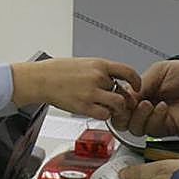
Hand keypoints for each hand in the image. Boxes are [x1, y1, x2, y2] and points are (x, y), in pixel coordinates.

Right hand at [10, 57, 140, 119]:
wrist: (41, 79)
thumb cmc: (58, 71)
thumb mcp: (83, 63)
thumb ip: (100, 71)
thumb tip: (113, 79)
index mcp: (98, 64)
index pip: (127, 71)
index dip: (136, 80)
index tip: (136, 86)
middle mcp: (97, 77)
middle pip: (124, 92)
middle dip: (124, 99)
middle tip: (121, 103)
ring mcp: (91, 93)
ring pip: (117, 104)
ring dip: (116, 109)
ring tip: (110, 109)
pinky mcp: (84, 106)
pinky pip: (104, 115)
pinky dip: (104, 116)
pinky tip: (98, 112)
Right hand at [111, 60, 178, 136]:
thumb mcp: (157, 72)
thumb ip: (139, 86)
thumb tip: (124, 98)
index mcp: (140, 93)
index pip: (120, 105)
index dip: (118, 103)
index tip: (120, 98)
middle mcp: (145, 108)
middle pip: (123, 121)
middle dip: (124, 114)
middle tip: (130, 105)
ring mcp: (155, 119)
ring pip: (135, 128)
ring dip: (139, 116)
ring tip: (148, 103)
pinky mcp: (166, 129)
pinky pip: (153, 130)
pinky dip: (155, 118)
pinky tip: (162, 107)